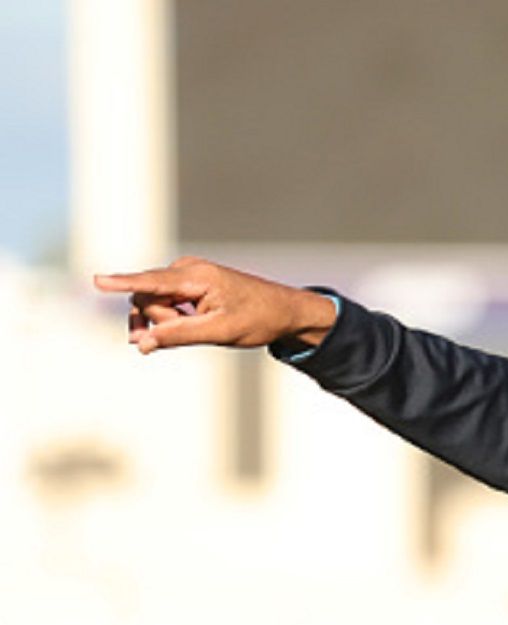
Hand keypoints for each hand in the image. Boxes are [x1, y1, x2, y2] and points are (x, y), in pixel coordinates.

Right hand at [93, 257, 336, 354]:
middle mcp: (186, 270)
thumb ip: (179, 336)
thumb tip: (141, 343)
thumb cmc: (258, 319)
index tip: (96, 281)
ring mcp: (185, 276)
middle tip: (193, 331)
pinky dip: (171, 318)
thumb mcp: (220, 332)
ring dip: (166, 322)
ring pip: (153, 303)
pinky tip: (186, 326)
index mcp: (196, 277)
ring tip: (197, 329)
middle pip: (148, 299)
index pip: (150, 282)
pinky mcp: (187, 284)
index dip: (122, 284)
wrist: (284, 311)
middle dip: (161, 322)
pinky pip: (163, 302)